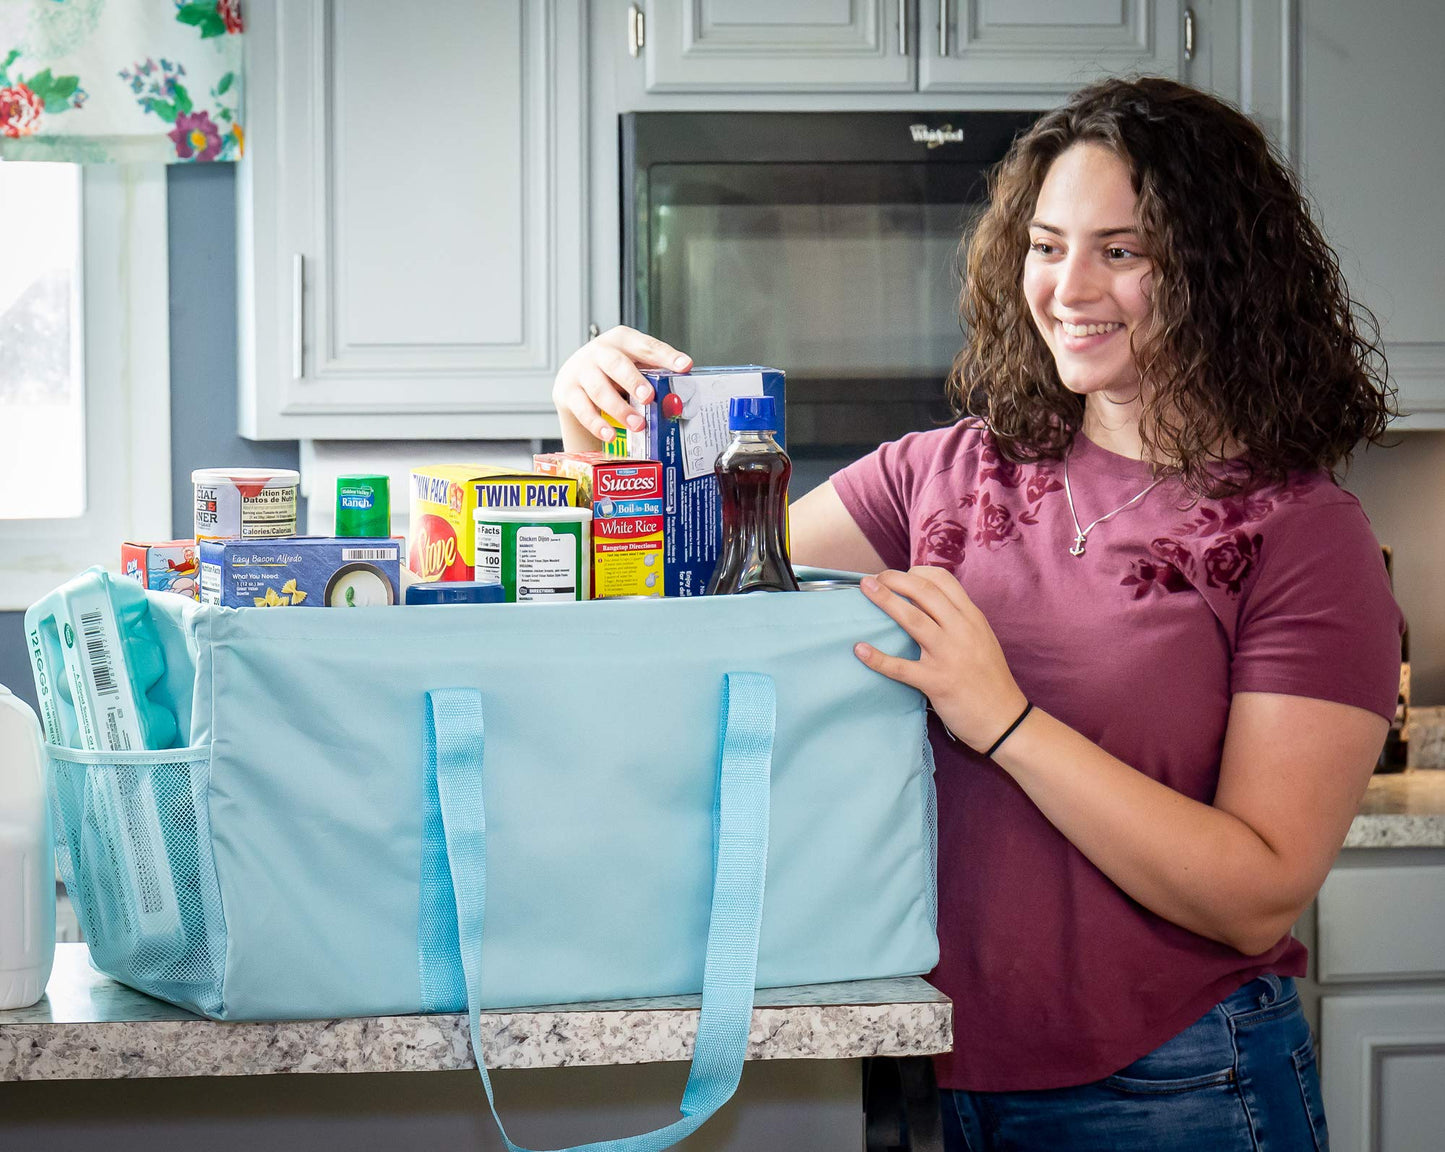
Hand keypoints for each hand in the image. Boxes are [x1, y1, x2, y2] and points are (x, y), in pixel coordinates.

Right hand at [552, 326, 692, 449]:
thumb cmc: (612, 371)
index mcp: (622, 340)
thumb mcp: (632, 363)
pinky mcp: (568, 392)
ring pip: (599, 390)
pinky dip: (597, 424)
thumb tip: (681, 392)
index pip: (646, 346)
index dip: (666, 356)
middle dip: (633, 381)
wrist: (574, 377)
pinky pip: (583, 410)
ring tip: (638, 425)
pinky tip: (610, 435)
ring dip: (620, 409)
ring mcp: (581, 371)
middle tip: (649, 397)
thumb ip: (654, 372)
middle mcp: (599, 351)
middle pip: (616, 364)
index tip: (684, 366)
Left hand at [854, 566, 1028, 753]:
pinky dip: (878, 658)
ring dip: (885, 600)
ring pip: (912, 619)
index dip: (916, 572)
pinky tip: (860, 649)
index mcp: (972, 617)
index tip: (898, 576)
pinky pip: (901, 667)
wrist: (1005, 719)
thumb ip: (959, 619)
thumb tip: (927, 601)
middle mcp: (961, 630)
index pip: (943, 580)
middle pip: (924, 592)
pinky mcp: (936, 682)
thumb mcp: (982, 638)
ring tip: (865, 590)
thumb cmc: (990, 678)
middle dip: (895, 579)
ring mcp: (948, 655)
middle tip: (874, 579)